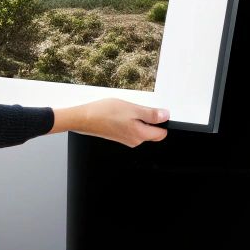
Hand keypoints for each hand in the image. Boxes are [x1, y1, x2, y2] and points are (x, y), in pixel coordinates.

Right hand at [53, 99, 168, 146]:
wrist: (84, 118)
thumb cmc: (105, 113)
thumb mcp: (132, 109)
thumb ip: (151, 114)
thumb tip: (165, 116)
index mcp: (140, 135)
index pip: (162, 133)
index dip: (162, 121)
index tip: (157, 112)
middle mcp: (135, 141)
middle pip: (153, 132)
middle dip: (151, 120)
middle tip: (139, 109)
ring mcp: (127, 140)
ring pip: (142, 130)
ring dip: (140, 119)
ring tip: (128, 110)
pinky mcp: (120, 136)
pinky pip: (132, 129)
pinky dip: (131, 121)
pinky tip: (122, 113)